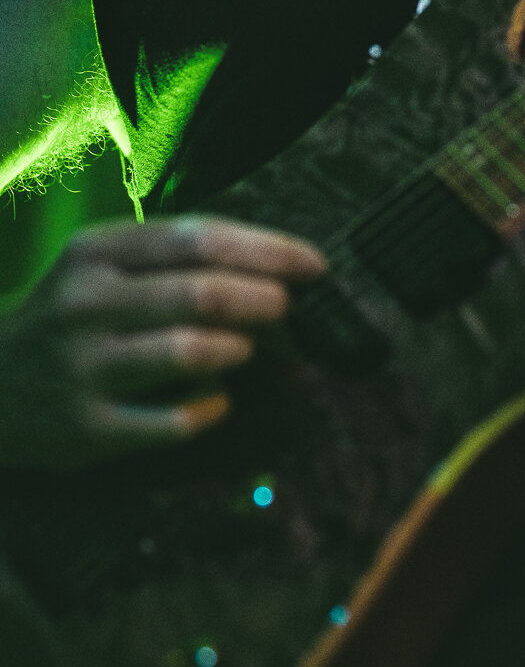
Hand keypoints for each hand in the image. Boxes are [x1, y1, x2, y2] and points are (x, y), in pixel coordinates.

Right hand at [0, 216, 326, 470]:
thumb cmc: (69, 315)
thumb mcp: (100, 266)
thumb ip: (173, 260)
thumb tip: (273, 268)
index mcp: (95, 252)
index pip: (199, 238)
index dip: (267, 250)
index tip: (313, 264)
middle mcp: (84, 304)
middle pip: (201, 293)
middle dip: (262, 298)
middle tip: (286, 306)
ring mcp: (81, 368)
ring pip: (188, 352)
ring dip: (238, 349)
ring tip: (249, 348)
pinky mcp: (84, 428)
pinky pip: (169, 421)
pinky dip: (207, 410)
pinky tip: (219, 402)